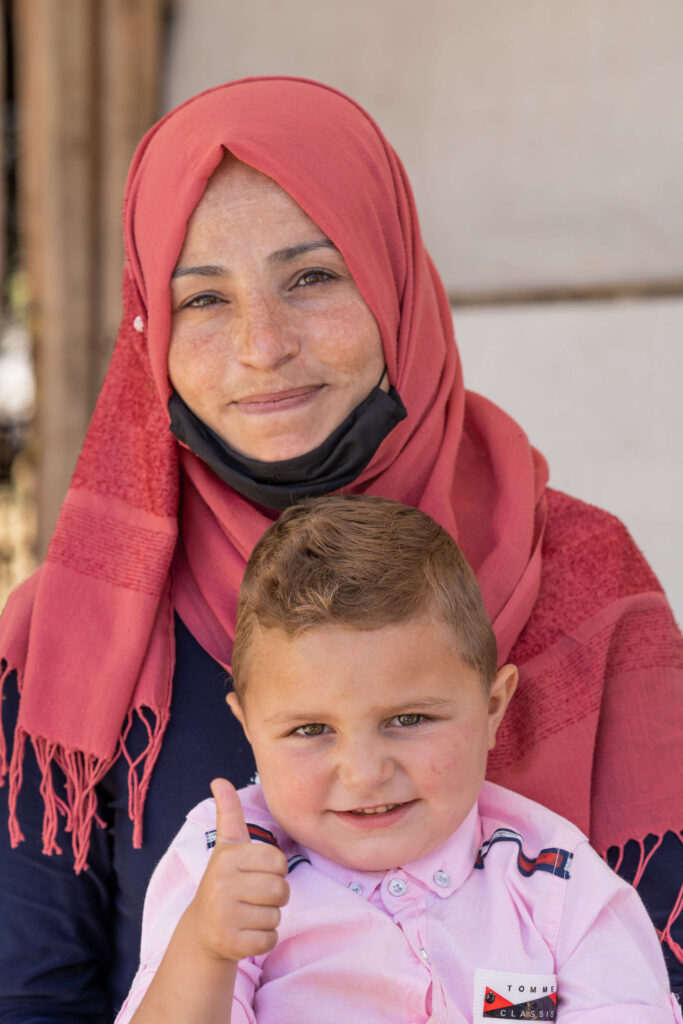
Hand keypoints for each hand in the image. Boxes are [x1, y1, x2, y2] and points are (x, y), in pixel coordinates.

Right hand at [187, 778, 289, 962]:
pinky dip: (263, 939)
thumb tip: (219, 780)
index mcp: (228, 857)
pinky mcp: (231, 943)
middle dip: (274, 896)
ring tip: (247, 913)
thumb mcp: (227, 846)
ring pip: (276, 916)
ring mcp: (225, 915)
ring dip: (268, 918)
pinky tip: (245, 933)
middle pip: (281, 890)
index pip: (279, 861)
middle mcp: (222, 884)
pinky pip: (270, 940)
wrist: (203, 929)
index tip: (255, 873)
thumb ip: (229, 813)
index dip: (274, 870)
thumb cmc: (224, 881)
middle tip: (252, 897)